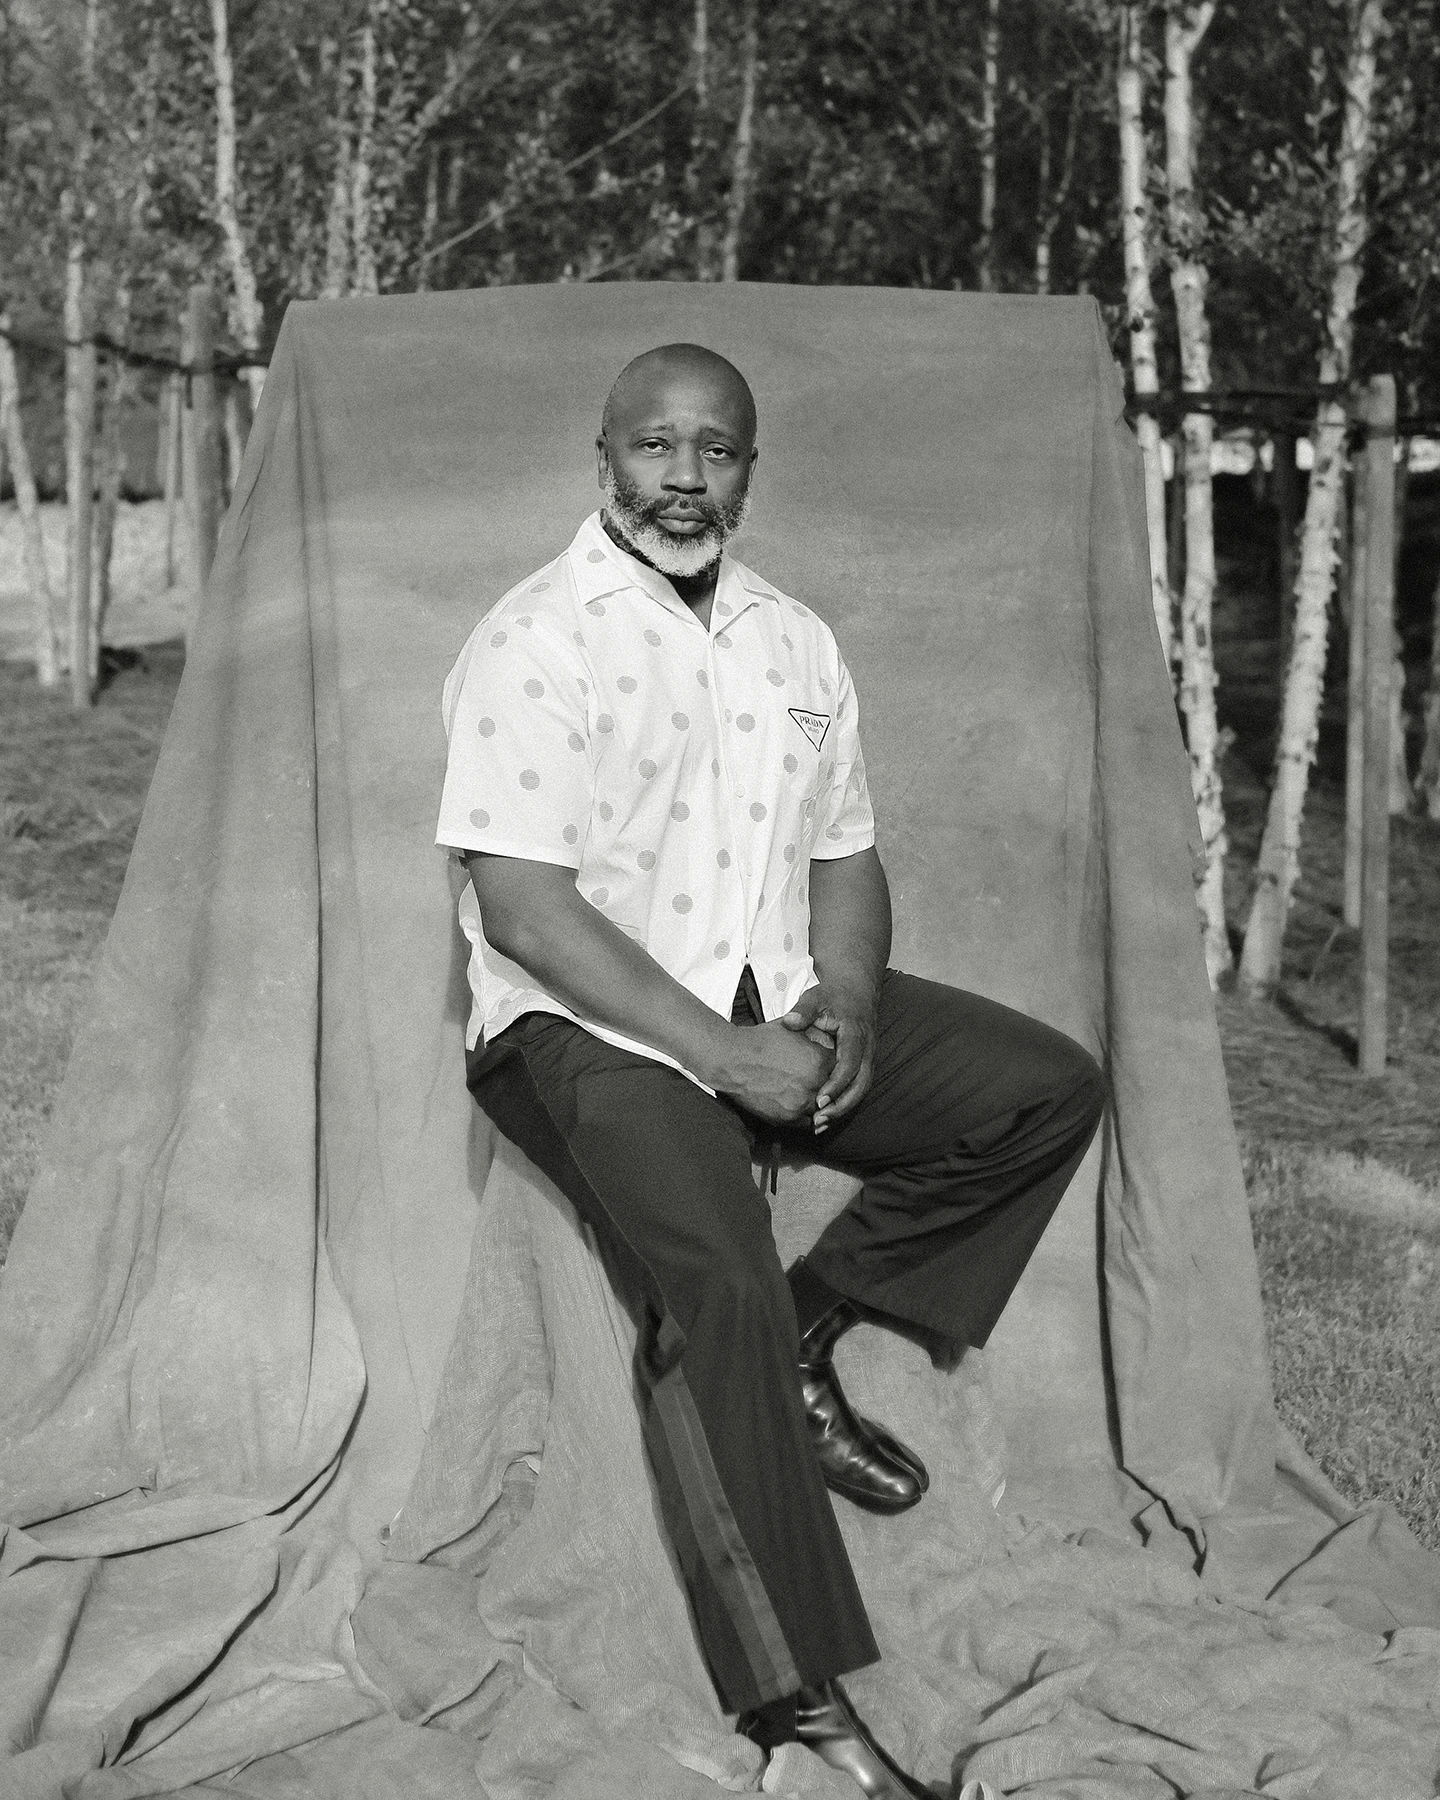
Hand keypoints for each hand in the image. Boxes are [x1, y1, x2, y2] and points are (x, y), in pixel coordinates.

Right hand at [716, 1022, 835, 1124]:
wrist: (730, 1059)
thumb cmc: (759, 1041)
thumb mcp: (792, 1029)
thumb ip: (815, 1035)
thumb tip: (830, 1037)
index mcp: (819, 1060)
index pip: (840, 1069)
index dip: (834, 1068)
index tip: (828, 1068)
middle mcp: (814, 1083)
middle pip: (833, 1091)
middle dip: (827, 1087)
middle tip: (820, 1084)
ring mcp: (801, 1103)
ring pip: (822, 1109)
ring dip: (818, 1105)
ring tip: (809, 1097)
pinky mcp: (787, 1118)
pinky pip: (806, 1123)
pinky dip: (804, 1117)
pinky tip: (798, 1106)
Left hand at [779, 981, 876, 1132]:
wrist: (856, 991)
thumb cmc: (833, 996)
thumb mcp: (816, 997)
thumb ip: (804, 1009)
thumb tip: (790, 1021)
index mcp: (855, 1034)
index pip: (849, 1065)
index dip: (836, 1084)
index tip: (819, 1100)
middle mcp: (867, 1050)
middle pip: (861, 1084)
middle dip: (842, 1105)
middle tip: (819, 1119)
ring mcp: (869, 1058)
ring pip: (862, 1090)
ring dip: (844, 1109)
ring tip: (822, 1124)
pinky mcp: (865, 1064)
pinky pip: (859, 1088)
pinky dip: (845, 1103)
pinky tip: (827, 1115)